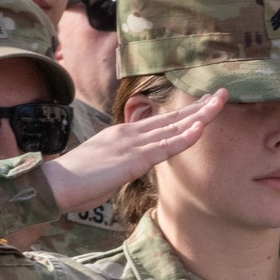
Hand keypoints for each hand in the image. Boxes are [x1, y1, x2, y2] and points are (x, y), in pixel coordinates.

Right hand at [43, 89, 227, 212]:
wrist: (56, 184)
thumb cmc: (75, 182)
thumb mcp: (104, 168)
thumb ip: (120, 164)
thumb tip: (128, 168)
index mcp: (123, 134)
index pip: (161, 121)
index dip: (185, 113)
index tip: (205, 104)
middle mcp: (130, 133)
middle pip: (172, 118)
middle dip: (199, 107)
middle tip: (223, 94)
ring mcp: (132, 144)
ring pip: (173, 128)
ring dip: (200, 116)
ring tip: (221, 103)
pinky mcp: (133, 160)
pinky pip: (165, 148)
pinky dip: (185, 137)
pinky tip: (201, 128)